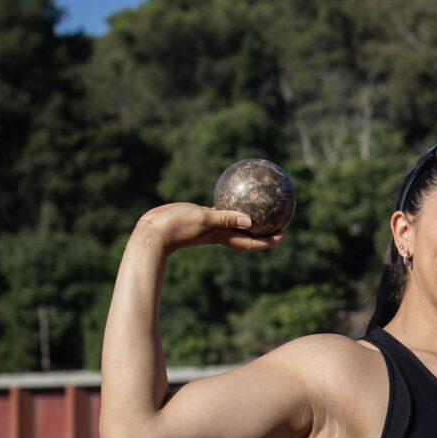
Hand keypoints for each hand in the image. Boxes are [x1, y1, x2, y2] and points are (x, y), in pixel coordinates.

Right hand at [133, 203, 284, 254]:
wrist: (152, 230)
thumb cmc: (177, 226)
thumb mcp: (203, 218)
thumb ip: (225, 218)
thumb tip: (250, 221)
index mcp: (223, 236)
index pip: (251, 241)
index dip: (268, 241)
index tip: (284, 235)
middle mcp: (220, 233)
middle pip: (247, 236)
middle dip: (264, 232)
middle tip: (279, 222)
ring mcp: (211, 227)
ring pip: (236, 224)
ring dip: (249, 220)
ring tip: (261, 208)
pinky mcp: (201, 217)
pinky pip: (221, 212)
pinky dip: (230, 208)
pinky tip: (233, 195)